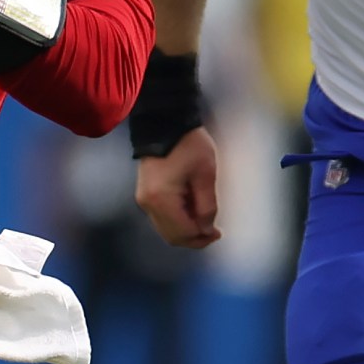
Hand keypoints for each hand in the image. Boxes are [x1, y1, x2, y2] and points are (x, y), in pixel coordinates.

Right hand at [134, 126, 221, 248]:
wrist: (165, 124)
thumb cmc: (189, 146)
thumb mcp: (206, 176)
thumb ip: (207, 206)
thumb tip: (206, 229)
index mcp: (162, 199)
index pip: (183, 232)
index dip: (202, 238)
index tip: (219, 233)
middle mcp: (148, 204)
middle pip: (172, 236)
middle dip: (194, 238)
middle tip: (213, 232)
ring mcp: (144, 200)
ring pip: (166, 230)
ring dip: (186, 230)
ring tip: (204, 220)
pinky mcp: (145, 195)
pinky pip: (161, 219)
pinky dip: (178, 221)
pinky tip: (191, 211)